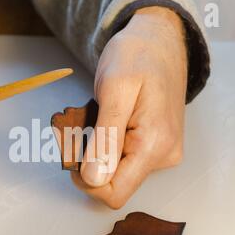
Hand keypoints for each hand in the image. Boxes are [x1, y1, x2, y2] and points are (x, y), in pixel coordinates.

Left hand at [72, 7, 187, 208]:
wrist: (159, 42)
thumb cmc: (137, 57)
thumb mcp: (115, 91)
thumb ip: (106, 138)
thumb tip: (94, 179)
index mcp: (154, 145)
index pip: (114, 193)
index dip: (86, 179)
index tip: (72, 148)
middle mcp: (162, 156)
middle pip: (113, 182)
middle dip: (87, 160)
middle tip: (75, 125)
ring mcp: (160, 152)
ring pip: (115, 170)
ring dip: (94, 149)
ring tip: (89, 118)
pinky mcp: (154, 146)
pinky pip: (122, 158)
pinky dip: (104, 144)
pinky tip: (101, 121)